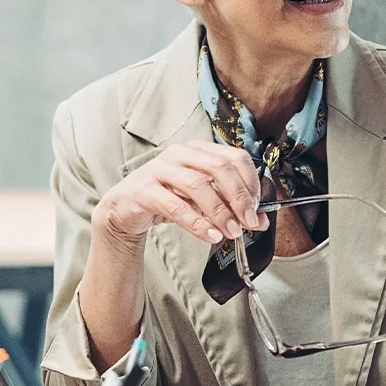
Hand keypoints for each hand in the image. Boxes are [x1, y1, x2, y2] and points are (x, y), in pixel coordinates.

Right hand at [93, 140, 267, 245]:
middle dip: (238, 197)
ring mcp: (159, 169)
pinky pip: (176, 206)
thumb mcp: (201, 201)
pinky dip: (197, 223)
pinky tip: (210, 235)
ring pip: (198, 185)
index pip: (234, 158)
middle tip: (248, 222)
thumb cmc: (166, 199)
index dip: (250, 183)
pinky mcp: (144, 189)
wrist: (125, 209)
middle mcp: (179, 154)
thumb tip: (259, 221)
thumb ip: (228, 206)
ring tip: (231, 232)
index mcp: (197, 150)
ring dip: (220, 212)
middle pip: (219, 168)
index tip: (257, 208)